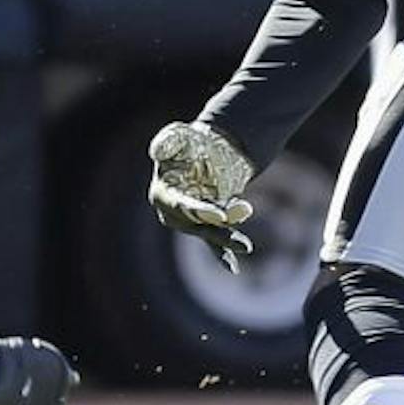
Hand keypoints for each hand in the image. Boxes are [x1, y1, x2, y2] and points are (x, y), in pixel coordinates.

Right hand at [146, 121, 256, 272]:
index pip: (180, 206)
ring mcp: (189, 222)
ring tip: (245, 245)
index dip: (198, 211)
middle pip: (196, 224)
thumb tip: (158, 151)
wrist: (204, 150)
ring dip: (227, 237)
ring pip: (209, 232)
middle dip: (217, 228)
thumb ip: (167, 142)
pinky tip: (233, 268)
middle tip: (238, 234)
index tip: (218, 215)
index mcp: (162, 194)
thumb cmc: (188, 143)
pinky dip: (222, 253)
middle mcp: (172, 213)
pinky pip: (213, 242)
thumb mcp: (177, 136)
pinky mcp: (206, 225)